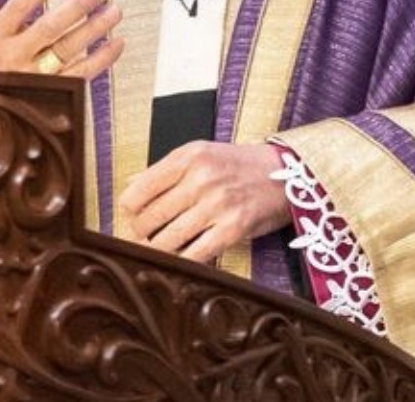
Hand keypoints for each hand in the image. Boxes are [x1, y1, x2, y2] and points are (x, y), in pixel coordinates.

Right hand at [0, 0, 123, 78]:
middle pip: (49, 27)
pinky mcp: (55, 93)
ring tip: (114, 10)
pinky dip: (102, 58)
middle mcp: (15, 56)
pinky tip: (117, 42)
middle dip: (77, 6)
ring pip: (69, 49)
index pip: (20, 5)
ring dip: (95, 29)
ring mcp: (36, 76)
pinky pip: (82, 74)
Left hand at [115, 141, 289, 262]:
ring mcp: (217, 205)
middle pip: (149, 218)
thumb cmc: (237, 164)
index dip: (129, 209)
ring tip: (156, 249)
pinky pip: (196, 254)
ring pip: (168, 239)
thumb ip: (164, 170)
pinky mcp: (233, 229)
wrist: (285, 173)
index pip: (139, 190)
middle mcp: (200, 179)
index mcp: (187, 157)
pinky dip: (182, 261)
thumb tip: (130, 185)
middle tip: (141, 237)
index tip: (131, 215)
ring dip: (157, 250)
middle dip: (140, 232)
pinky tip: (178, 260)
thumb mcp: (199, 154)